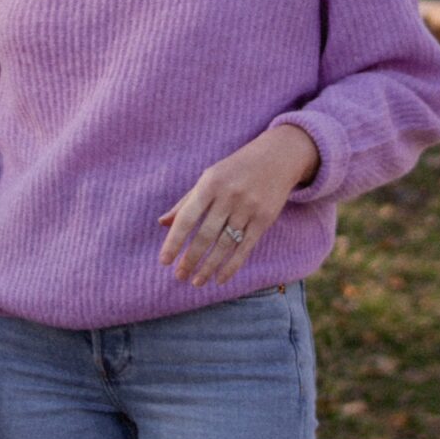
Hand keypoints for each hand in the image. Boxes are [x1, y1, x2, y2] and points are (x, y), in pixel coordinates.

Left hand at [158, 123, 320, 288]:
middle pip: (206, 235)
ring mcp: (249, 208)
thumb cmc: (235, 169)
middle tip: (179, 276)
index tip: (164, 261)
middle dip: (191, 259)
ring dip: (209, 267)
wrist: (277, 157)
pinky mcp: (264, 219)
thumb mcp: (209, 178)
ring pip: (225, 245)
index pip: (187, 218)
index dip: (174, 241)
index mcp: (210, 183)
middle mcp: (229, 196)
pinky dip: (231, 266)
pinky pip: (245, 248)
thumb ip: (187, 201)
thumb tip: (163, 223)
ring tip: (196, 281)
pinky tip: (220, 279)